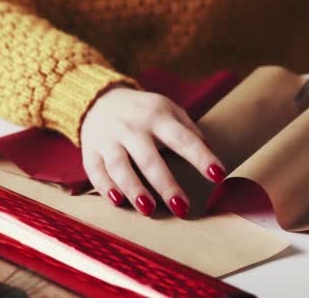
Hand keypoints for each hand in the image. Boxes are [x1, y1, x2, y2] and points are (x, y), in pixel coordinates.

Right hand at [80, 86, 225, 217]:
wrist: (98, 98)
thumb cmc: (142, 111)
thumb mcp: (168, 109)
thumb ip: (188, 129)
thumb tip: (209, 153)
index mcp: (157, 116)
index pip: (182, 139)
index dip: (201, 157)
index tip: (218, 176)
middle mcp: (132, 127)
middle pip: (149, 158)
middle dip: (166, 184)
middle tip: (182, 208)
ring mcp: (108, 139)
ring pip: (120, 167)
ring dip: (134, 189)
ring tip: (149, 210)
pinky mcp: (90, 150)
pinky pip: (96, 171)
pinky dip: (105, 187)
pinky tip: (117, 202)